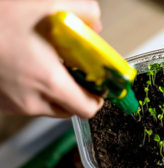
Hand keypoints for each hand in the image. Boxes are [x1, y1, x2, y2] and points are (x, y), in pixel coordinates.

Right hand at [0, 0, 101, 117]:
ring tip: (50, 64)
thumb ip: (84, 13)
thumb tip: (96, 28)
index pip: (86, 109)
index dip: (97, 97)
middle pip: (69, 109)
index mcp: (48, 82)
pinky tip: (28, 66)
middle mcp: (30, 101)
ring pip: (47, 106)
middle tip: (76, 71)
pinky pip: (27, 102)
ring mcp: (11, 104)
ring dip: (56, 91)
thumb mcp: (47, 2)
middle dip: (78, 93)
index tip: (98, 83)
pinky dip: (35, 89)